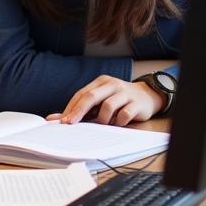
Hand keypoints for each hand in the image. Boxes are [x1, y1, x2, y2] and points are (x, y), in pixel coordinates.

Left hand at [47, 75, 164, 125]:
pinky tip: (119, 123)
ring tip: (105, 123)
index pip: (81, 94)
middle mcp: (112, 84)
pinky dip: (119, 121)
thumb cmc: (119, 99)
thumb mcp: (102, 98)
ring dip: (103, 119)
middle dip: (79, 111)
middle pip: (91, 97)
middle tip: (70, 124)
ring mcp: (125, 93)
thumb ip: (84, 107)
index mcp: (101, 82)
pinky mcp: (137, 103)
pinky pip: (124, 114)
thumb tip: (58, 118)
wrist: (147, 95)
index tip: (61, 120)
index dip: (71, 107)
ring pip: (108, 106)